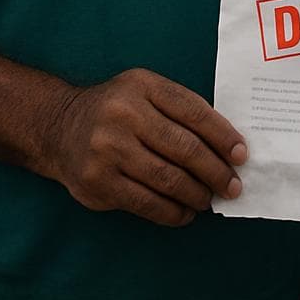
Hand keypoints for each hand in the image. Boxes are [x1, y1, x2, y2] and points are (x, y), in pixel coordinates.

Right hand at [45, 68, 246, 226]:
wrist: (58, 127)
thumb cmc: (116, 110)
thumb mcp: (144, 92)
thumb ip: (180, 110)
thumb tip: (226, 146)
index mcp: (142, 86)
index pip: (194, 112)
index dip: (223, 136)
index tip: (241, 155)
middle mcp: (124, 114)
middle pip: (185, 148)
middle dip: (216, 171)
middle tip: (232, 186)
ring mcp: (108, 149)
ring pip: (168, 179)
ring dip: (196, 194)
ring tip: (208, 200)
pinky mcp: (98, 181)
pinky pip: (146, 203)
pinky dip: (172, 212)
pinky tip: (184, 213)